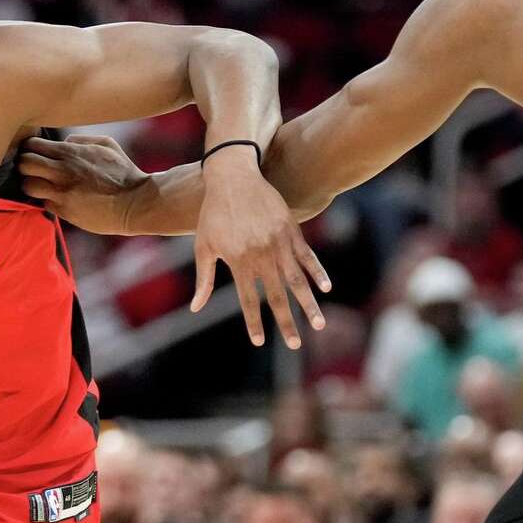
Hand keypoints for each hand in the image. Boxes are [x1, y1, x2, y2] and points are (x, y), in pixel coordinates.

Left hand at [19, 134, 152, 235]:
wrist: (136, 203)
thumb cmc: (124, 173)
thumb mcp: (107, 145)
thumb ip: (82, 140)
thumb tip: (65, 142)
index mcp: (70, 152)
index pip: (32, 145)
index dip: (31, 149)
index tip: (38, 153)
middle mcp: (62, 171)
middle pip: (23, 164)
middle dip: (26, 165)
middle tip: (35, 170)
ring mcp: (61, 193)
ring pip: (27, 186)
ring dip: (32, 185)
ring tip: (43, 186)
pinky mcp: (64, 211)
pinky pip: (43, 203)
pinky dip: (47, 201)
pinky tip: (58, 199)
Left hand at [195, 145, 329, 347]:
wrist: (233, 177)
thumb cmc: (213, 213)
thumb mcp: (203, 246)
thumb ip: (203, 279)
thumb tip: (195, 308)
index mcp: (239, 262)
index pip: (249, 300)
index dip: (254, 322)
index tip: (260, 341)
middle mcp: (262, 256)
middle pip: (278, 297)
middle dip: (287, 323)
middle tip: (296, 345)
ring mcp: (279, 243)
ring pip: (297, 280)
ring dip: (309, 304)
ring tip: (319, 324)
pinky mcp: (291, 230)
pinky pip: (307, 256)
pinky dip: (317, 272)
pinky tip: (326, 288)